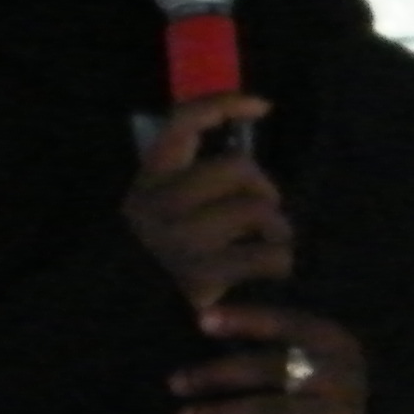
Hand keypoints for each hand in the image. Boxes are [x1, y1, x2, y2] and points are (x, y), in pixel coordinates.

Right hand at [124, 95, 293, 311]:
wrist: (134, 309)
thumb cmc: (167, 249)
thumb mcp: (170, 202)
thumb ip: (199, 170)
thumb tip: (254, 126)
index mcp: (151, 176)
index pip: (184, 122)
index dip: (225, 104)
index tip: (264, 106)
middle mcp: (160, 202)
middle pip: (236, 168)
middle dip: (264, 187)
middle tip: (266, 208)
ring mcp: (180, 238)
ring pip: (255, 209)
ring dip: (277, 226)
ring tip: (273, 239)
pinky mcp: (202, 274)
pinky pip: (265, 256)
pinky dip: (280, 259)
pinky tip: (274, 264)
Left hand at [174, 304, 366, 413]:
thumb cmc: (312, 392)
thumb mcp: (300, 356)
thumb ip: (266, 336)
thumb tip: (208, 306)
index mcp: (335, 343)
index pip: (287, 324)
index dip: (245, 319)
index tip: (201, 320)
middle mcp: (343, 378)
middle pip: (273, 368)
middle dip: (218, 374)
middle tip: (176, 383)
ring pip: (270, 411)